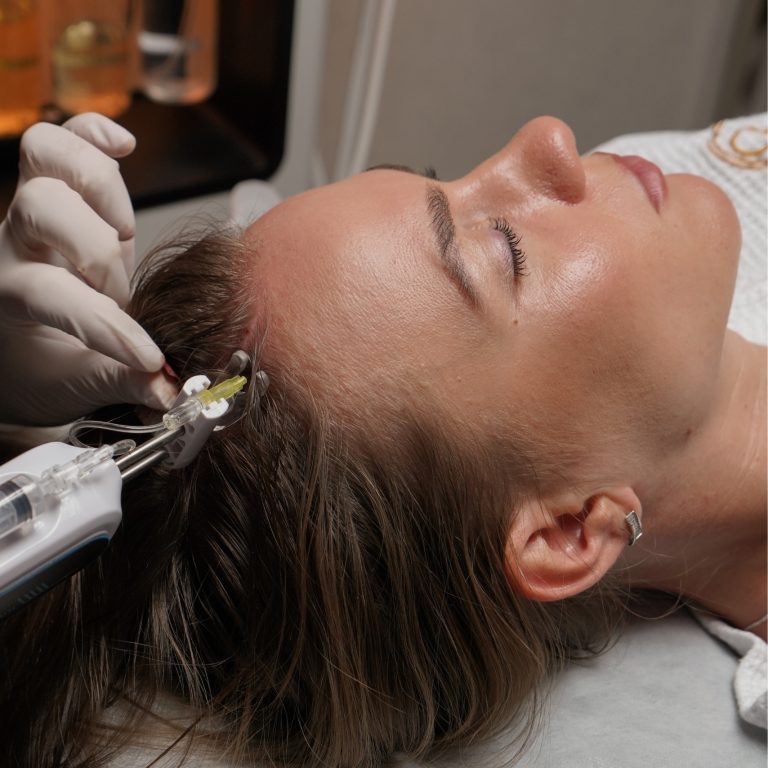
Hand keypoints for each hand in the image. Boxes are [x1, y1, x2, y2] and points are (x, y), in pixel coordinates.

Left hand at [0, 113, 176, 425]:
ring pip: (45, 153)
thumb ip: (122, 383)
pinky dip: (95, 134)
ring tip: (124, 229)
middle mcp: (16, 243)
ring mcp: (34, 209)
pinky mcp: (56, 188)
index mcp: (12, 297)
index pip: (58, 298)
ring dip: (100, 187)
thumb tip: (172, 390)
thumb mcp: (75, 384)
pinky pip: (65, 134)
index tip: (150, 360)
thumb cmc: (38, 364)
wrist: (15, 342)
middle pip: (44, 204)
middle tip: (121, 290)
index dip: (112, 331)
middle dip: (100, 250)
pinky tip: (123, 148)